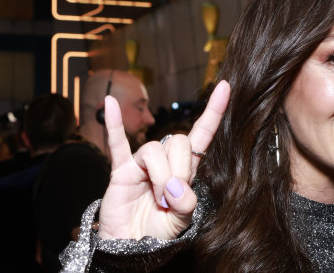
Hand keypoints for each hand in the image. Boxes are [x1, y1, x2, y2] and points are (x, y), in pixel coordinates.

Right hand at [98, 80, 229, 240]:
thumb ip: (186, 205)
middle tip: (172, 196)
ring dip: (160, 175)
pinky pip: (116, 143)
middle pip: (177, 141)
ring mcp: (142, 163)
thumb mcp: (182, 221)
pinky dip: (113, 124)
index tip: (225, 87)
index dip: (213, 112)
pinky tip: (108, 104)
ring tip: (158, 198)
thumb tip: (175, 187)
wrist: (131, 246)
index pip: (202, 133)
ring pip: (154, 149)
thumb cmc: (159, 231)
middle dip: (179, 169)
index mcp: (186, 168)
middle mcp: (165, 160)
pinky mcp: (121, 170)